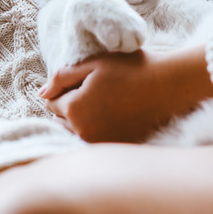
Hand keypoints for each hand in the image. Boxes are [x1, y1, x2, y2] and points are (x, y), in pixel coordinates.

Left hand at [38, 46, 212, 142]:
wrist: (170, 87)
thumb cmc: (132, 70)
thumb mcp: (93, 64)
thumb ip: (62, 77)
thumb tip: (41, 94)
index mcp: (74, 109)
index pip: (52, 103)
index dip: (65, 89)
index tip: (86, 81)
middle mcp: (83, 132)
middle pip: (63, 121)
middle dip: (72, 107)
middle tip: (98, 91)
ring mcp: (101, 144)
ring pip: (77, 132)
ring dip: (84, 120)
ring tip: (108, 104)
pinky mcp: (116, 149)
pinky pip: (96, 140)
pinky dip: (100, 130)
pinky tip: (117, 116)